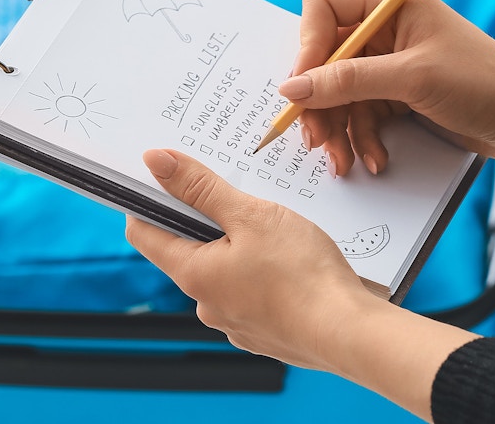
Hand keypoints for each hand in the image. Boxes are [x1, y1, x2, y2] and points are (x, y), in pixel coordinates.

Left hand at [125, 149, 376, 371]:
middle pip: (187, 249)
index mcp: (193, 274)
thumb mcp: (251, 215)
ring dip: (238, 246)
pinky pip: (251, 292)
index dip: (146, 200)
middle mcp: (206, 304)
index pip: (144, 232)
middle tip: (234, 193)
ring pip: (223, 271)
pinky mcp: (264, 332)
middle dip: (205, 218)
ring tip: (272, 228)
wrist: (350, 334)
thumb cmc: (302, 273)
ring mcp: (235, 323)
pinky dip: (261, 272)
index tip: (162, 176)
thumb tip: (155, 161)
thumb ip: (201, 187)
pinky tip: (290, 261)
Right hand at [283, 0, 494, 174]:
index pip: (323, 7)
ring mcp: (391, 64)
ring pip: (338, 93)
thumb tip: (292, 88)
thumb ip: (348, 81)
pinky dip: (361, 140)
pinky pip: (360, 115)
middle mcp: (385, 30)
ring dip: (337, 130)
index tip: (304, 85)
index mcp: (391, 4)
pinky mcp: (398, 95)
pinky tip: (374, 160)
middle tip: (313, 137)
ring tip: (343, 162)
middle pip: (324, 58)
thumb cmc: (484, 84)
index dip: (307, 44)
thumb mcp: (412, 79)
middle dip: (318, 101)